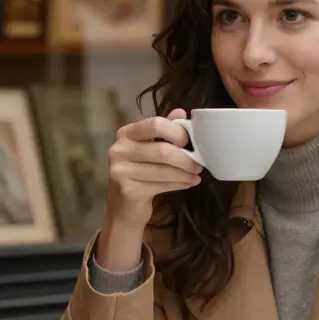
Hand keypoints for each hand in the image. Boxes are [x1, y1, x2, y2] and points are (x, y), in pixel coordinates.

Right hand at [105, 108, 202, 228]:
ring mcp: (120, 171)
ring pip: (163, 170)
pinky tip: (188, 184)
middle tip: (199, 164)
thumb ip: (164, 130)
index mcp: (125, 133)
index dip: (176, 132)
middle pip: (161, 150)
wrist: (124, 207)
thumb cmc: (140, 173)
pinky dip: (179, 184)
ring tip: (196, 176)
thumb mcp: (150, 148)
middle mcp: (119, 149)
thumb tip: (181, 112)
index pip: (155, 124)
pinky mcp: (128, 190)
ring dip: (184, 174)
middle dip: (185, 158)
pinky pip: (161, 185)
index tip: (188, 142)